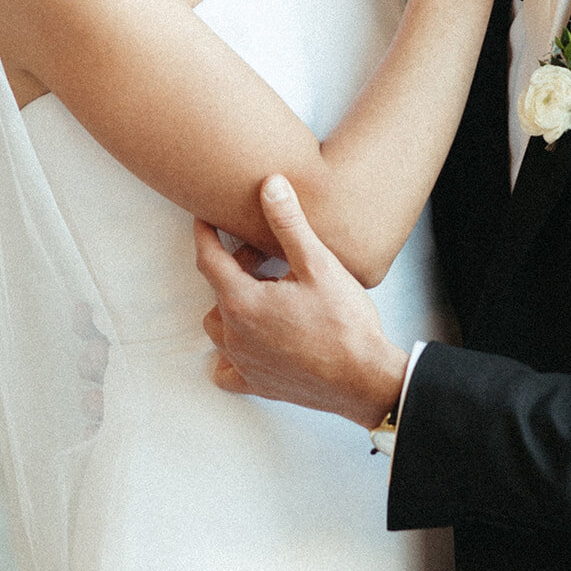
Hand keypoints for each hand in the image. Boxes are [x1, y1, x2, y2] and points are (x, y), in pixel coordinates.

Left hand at [194, 176, 407, 427]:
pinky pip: (227, 370)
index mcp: (243, 302)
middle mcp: (235, 335)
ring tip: (265, 295)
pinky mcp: (258, 384)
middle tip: (263, 257)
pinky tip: (255, 342)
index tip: (205, 219)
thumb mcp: (318, 265)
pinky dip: (232, 354)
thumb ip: (288, 224)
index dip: (205, 234)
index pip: (209, 259)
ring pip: (219, 328)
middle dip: (233, 269)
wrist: (365, 379)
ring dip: (233, 307)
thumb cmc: (344, 324)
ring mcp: (244, 363)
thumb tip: (271, 186)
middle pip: (217, 291)